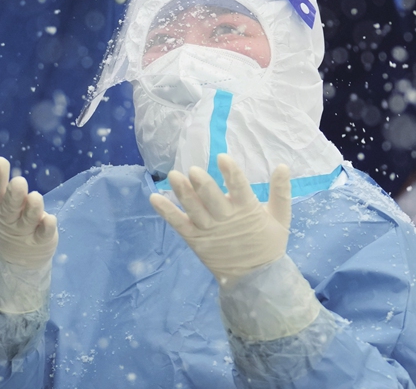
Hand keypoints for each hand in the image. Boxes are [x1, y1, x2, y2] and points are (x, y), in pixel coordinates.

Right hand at [0, 150, 57, 269]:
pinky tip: (50, 219)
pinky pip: (43, 234)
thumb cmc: (3, 217)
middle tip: (19, 181)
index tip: (0, 161)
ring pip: (28, 219)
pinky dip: (46, 228)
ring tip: (35, 197)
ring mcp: (25, 230)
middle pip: (10, 206)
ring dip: (32, 209)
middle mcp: (9, 218)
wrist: (13, 256)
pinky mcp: (41, 239)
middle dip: (14, 195)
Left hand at [149, 153, 290, 284]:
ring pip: (194, 210)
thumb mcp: (280, 218)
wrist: (256, 279)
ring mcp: (208, 230)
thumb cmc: (268, 244)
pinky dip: (166, 212)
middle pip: (213, 200)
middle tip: (194, 170)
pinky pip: (178, 224)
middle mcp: (225, 219)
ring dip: (183, 194)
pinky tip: (154, 198)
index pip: (240, 189)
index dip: (232, 174)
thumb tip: (283, 166)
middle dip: (204, 186)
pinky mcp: (194, 239)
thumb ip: (281, 192)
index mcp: (248, 211)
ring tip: (174, 176)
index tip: (223, 158)